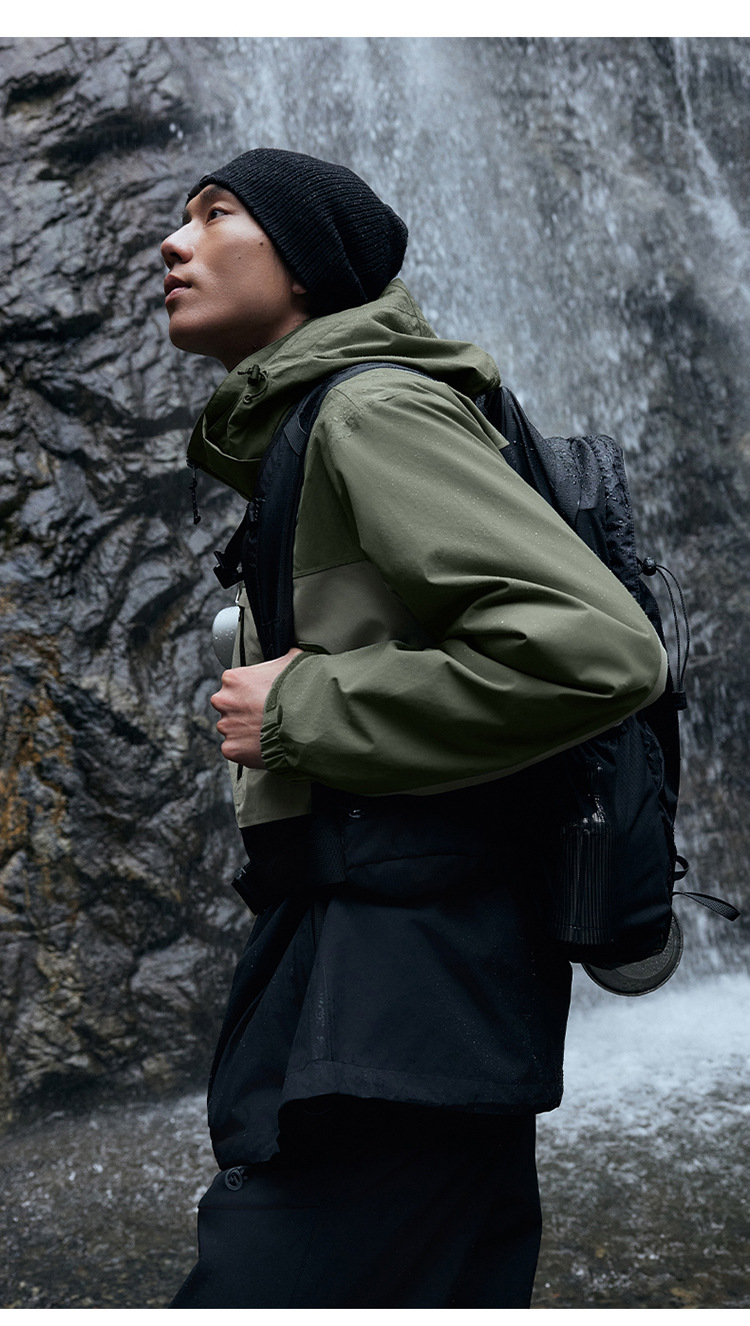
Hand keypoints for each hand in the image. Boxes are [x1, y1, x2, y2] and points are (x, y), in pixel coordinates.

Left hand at [210, 648, 301, 767]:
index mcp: (233, 678)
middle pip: (229, 707)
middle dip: (244, 711)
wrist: (304, 722)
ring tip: (268, 731)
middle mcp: (223, 701)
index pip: (234, 684)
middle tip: (265, 715)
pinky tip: (264, 745)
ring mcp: (226, 726)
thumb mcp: (294, 660)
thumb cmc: (300, 689)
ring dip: (245, 731)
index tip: (263, 697)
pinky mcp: (231, 748)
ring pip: (232, 729)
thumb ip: (284, 657)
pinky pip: (235, 748)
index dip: (251, 691)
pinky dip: (247, 750)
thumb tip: (291, 653)